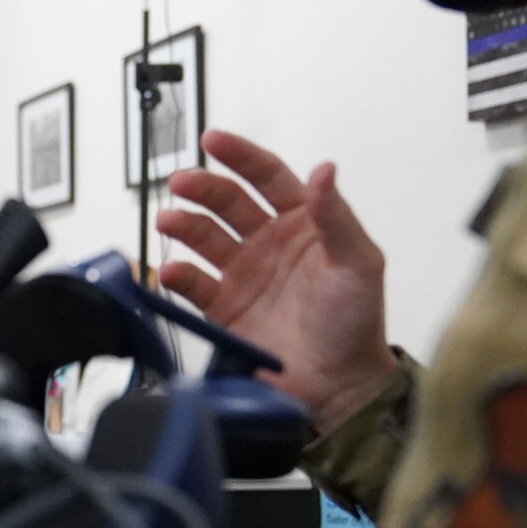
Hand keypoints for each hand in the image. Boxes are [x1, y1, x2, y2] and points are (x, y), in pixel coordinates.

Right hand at [157, 130, 396, 432]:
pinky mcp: (224, 308)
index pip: (267, 176)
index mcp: (302, 223)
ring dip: (184, 224)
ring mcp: (243, 274)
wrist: (339, 386)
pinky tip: (172, 271)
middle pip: (227, 201)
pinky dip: (178, 275)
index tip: (214, 141)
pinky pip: (194, 283)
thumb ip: (336, 217)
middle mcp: (268, 243)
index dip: (241, 156)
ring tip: (169, 220)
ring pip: (205, 236)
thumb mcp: (358, 263)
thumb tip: (324, 169)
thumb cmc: (356, 323)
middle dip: (203, 187)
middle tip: (182, 182)